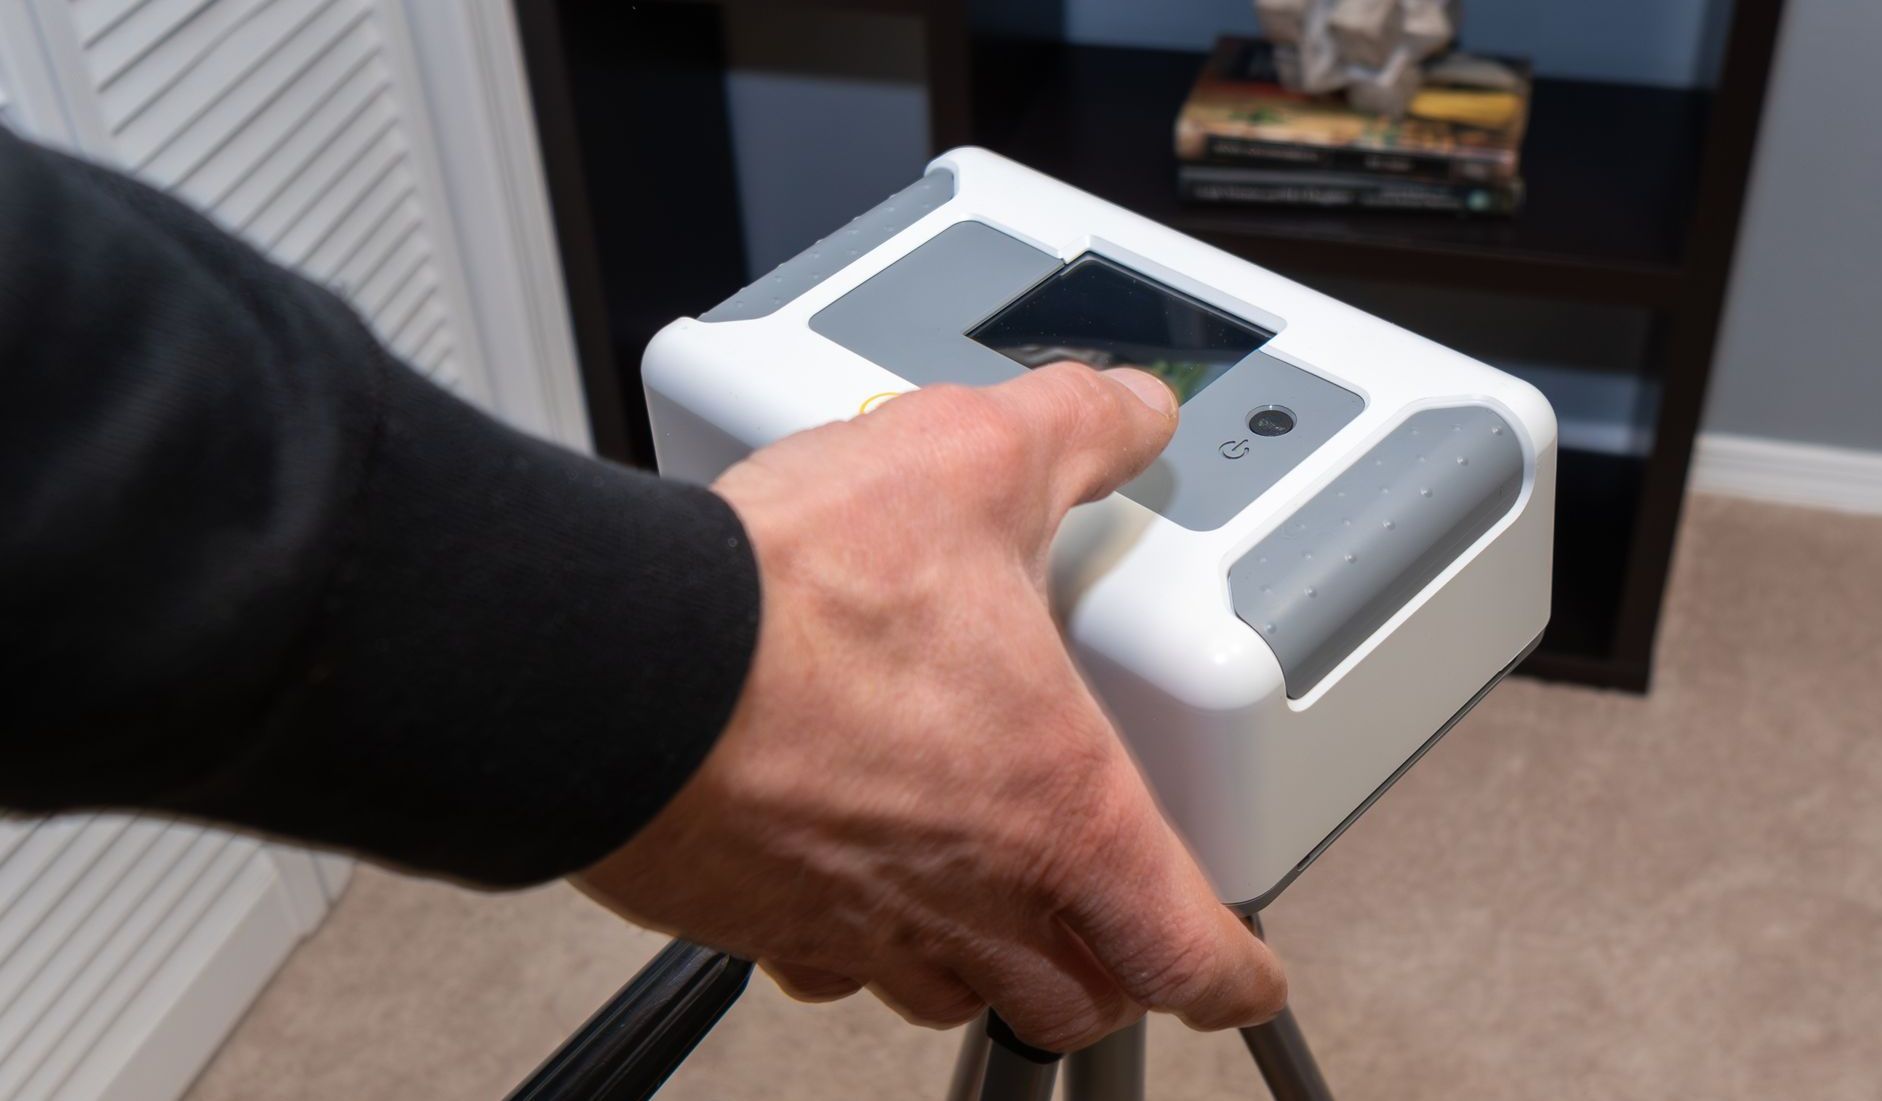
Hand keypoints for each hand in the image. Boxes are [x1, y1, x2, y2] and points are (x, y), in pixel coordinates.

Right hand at [576, 363, 1286, 1050]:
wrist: (619, 662)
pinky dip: (859, 938)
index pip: (1190, 957)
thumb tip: (1130, 411)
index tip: (1240, 972)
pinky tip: (850, 866)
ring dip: (988, 958)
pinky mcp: (755, 920)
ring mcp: (857, 922)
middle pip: (1076, 1003)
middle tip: (1116, 921)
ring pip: (955, 995)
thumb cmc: (796, 597)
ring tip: (987, 889)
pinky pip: (831, 966)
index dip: (1234, 975)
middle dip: (1111, 973)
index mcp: (1059, 807)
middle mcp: (968, 893)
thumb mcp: (972, 461)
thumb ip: (1076, 431)